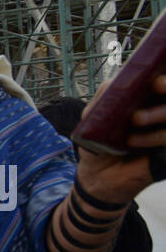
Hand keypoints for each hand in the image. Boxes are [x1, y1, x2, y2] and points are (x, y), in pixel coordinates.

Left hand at [76, 71, 165, 201]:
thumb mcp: (92, 119)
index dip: (163, 77)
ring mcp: (164, 131)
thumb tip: (114, 80)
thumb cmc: (97, 144)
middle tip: (155, 85)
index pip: (161, 83)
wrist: (96, 177)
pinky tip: (132, 140)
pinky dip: (153, 137)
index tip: (155, 74)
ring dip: (158, 112)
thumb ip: (102, 98)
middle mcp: (160, 113)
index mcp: (146, 100)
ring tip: (135, 119)